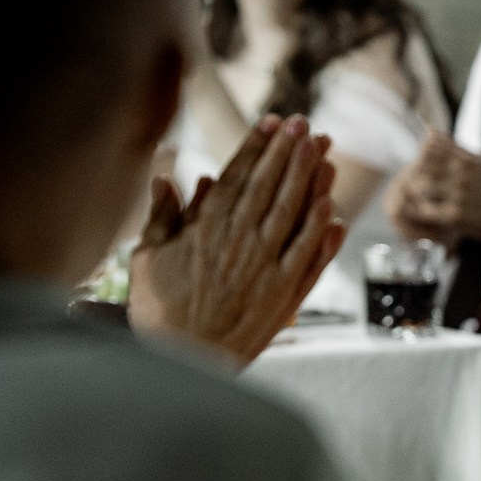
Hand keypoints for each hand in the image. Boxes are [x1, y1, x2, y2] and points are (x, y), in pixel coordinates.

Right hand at [129, 115, 346, 365]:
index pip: (238, 176)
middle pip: (270, 186)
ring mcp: (265, 266)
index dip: (257, 146)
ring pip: (293, 213)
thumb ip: (162, 215)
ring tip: (324, 150)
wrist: (180, 358)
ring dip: (310, 179)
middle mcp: (240, 240)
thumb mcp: (148, 255)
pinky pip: (307, 255)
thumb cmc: (159, 308)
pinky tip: (333, 207)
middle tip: (306, 124)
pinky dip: (321, 230)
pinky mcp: (283, 293)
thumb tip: (167, 177)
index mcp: (206, 226)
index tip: (274, 121)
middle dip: (289, 151)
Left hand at [389, 134, 480, 243]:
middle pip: (423, 168)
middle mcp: (462, 176)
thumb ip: (453, 146)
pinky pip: (427, 209)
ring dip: (415, 191)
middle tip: (413, 182)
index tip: (420, 166)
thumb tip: (428, 130)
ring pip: (422, 188)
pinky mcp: (455, 215)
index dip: (420, 157)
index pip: (430, 150)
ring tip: (417, 195)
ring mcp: (458, 196)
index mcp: (466, 160)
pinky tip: (425, 210)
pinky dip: (422, 209)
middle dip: (414, 174)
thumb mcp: (479, 161)